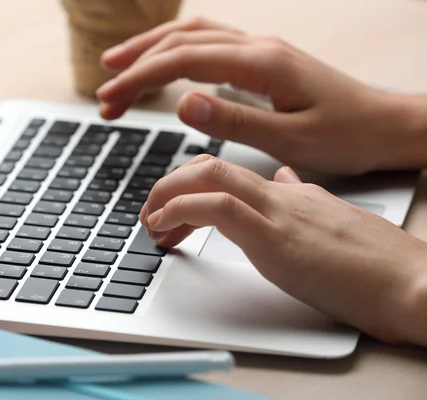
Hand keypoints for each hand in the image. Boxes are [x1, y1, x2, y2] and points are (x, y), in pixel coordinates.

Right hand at [96, 18, 425, 174]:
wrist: (384, 125)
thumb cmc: (346, 135)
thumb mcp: (290, 138)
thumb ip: (234, 119)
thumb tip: (181, 104)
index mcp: (261, 63)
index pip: (184, 60)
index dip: (141, 77)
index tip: (110, 97)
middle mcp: (257, 47)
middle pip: (181, 42)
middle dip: (136, 65)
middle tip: (103, 93)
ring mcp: (259, 49)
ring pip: (192, 35)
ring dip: (151, 50)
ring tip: (117, 68)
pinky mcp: (261, 60)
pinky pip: (209, 43)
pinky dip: (175, 49)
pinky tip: (162, 62)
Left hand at [140, 154, 426, 344]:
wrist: (411, 281)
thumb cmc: (376, 263)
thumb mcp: (330, 225)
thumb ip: (300, 202)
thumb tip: (283, 183)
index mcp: (291, 194)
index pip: (228, 174)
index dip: (191, 187)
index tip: (172, 211)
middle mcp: (281, 194)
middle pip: (210, 166)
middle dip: (169, 185)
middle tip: (151, 215)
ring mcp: (278, 211)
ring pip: (207, 176)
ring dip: (167, 196)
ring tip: (151, 223)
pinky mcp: (276, 236)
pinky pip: (219, 207)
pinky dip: (183, 210)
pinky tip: (168, 226)